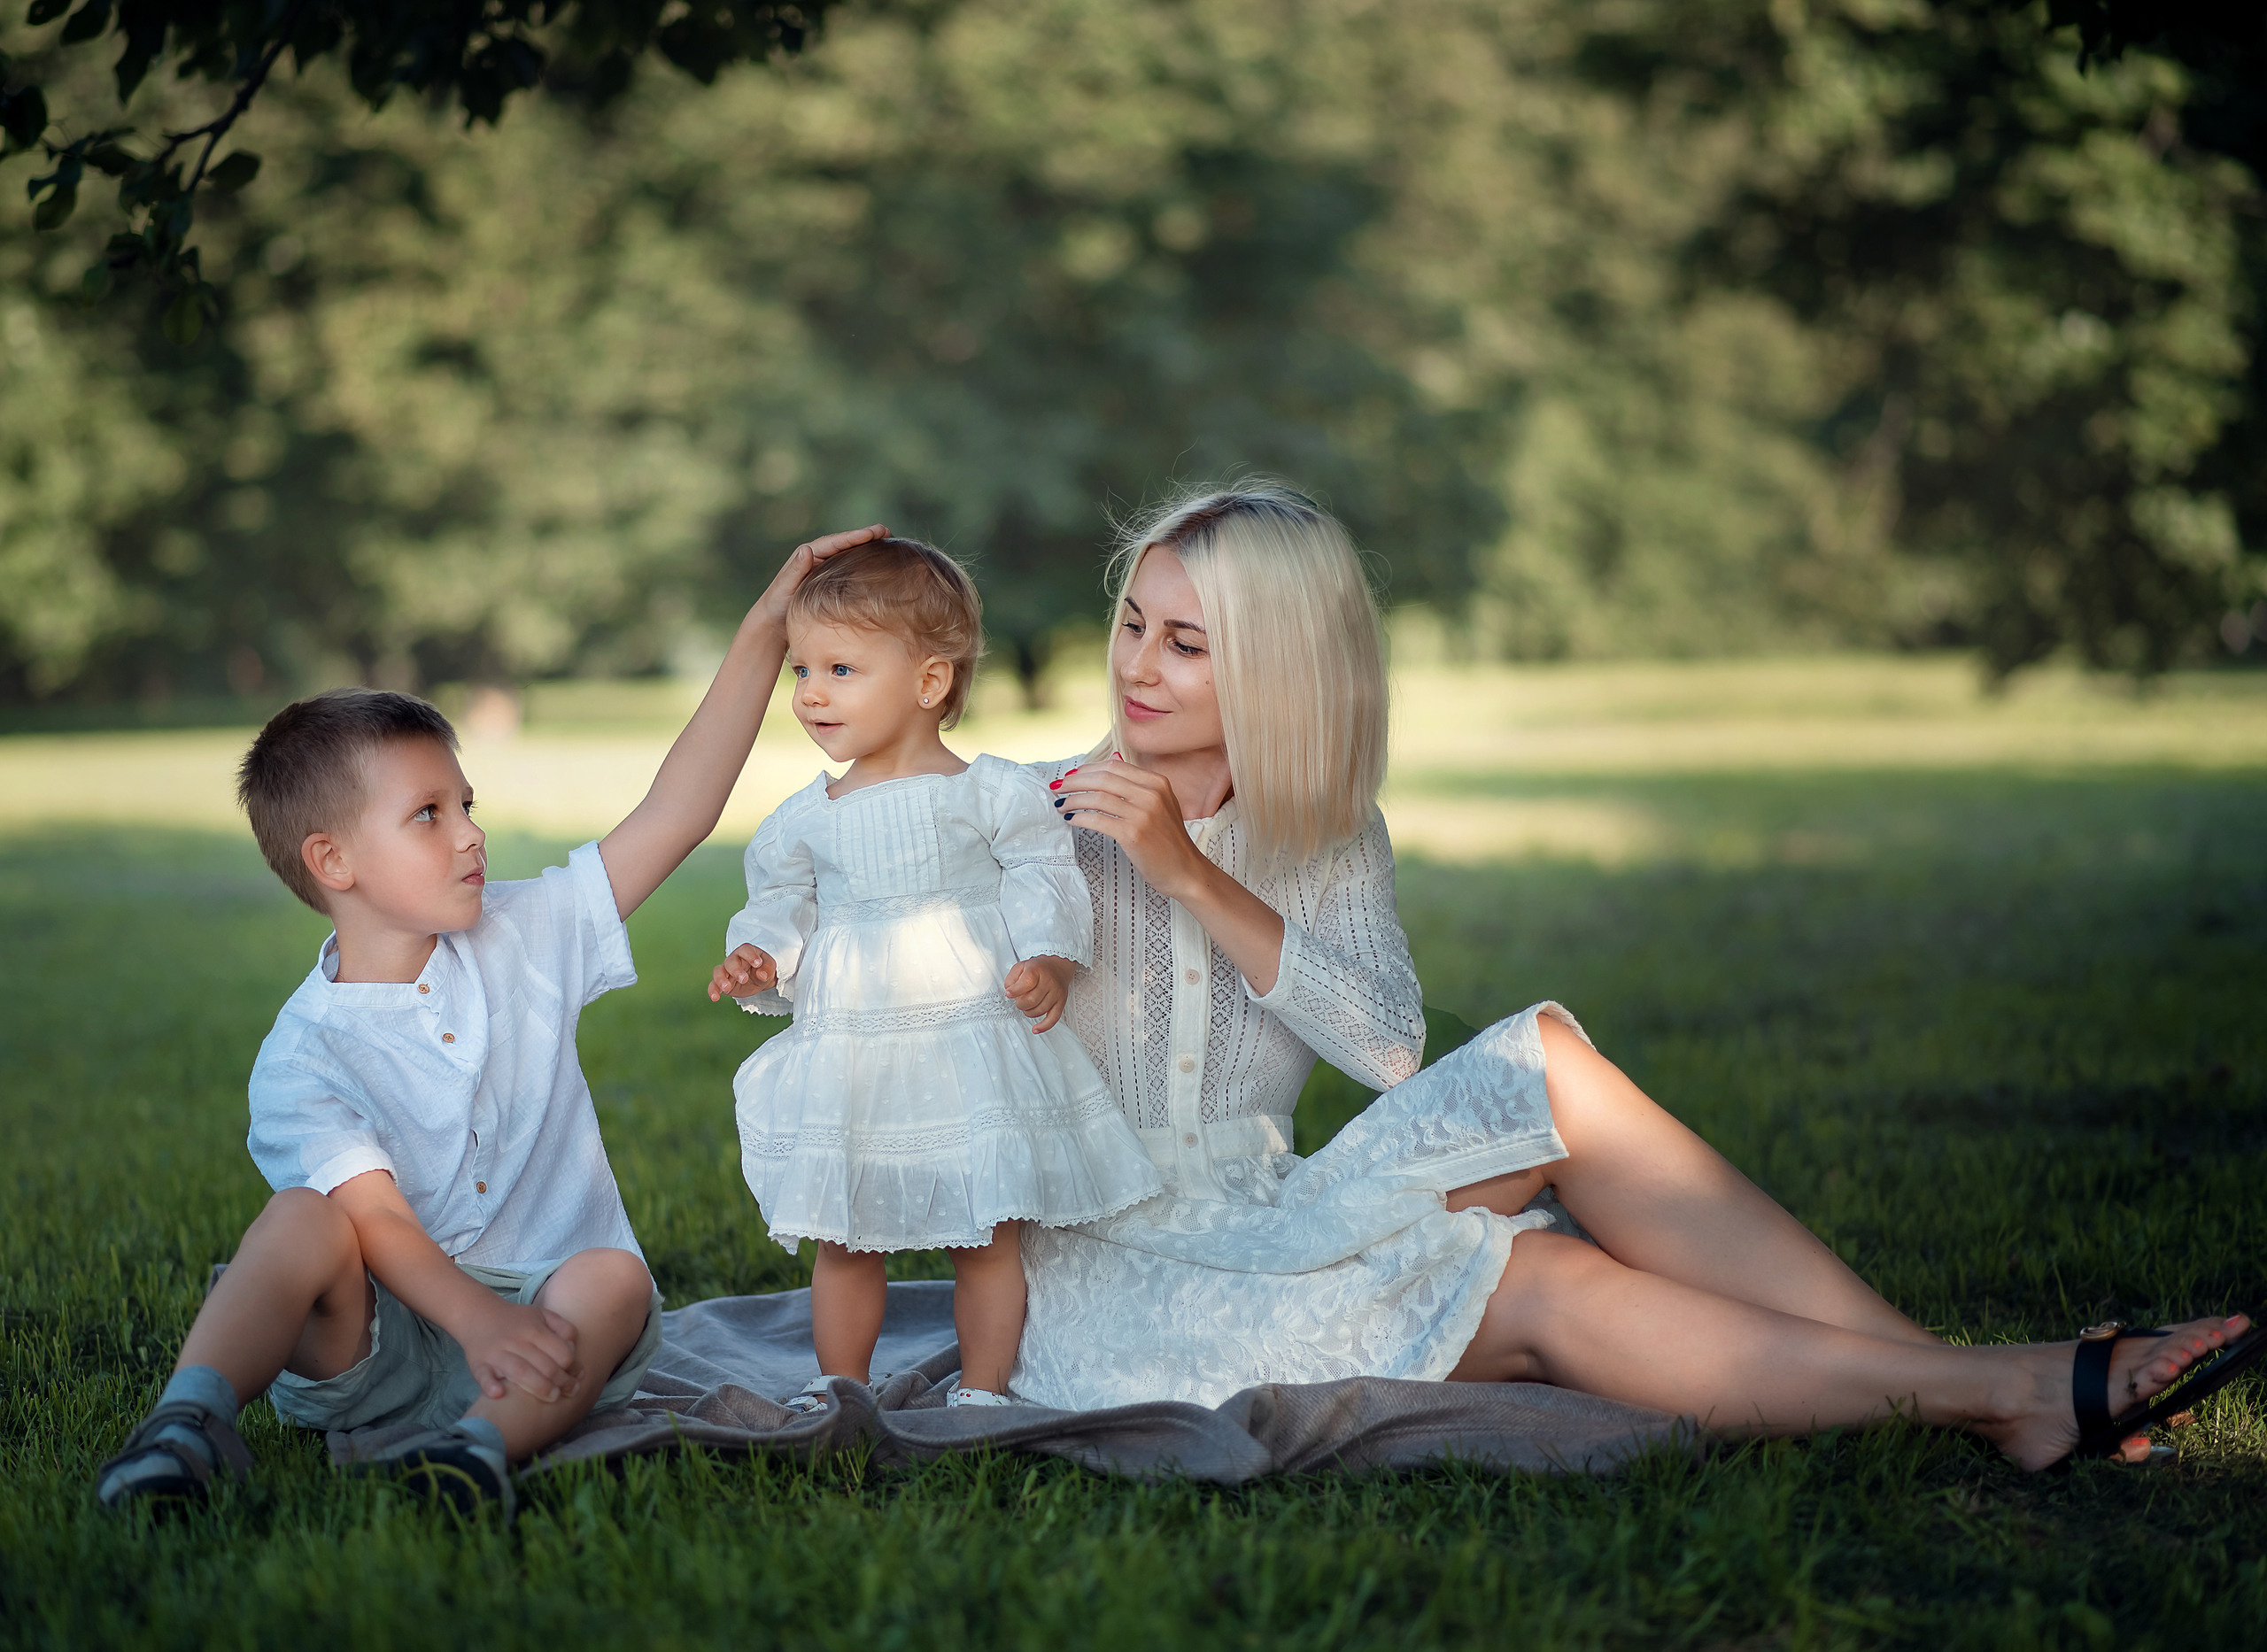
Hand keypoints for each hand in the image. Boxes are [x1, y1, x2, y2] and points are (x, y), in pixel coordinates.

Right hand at [460, 1297, 583, 1403]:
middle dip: (561, 1382)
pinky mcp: (478, 1364)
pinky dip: (490, 1385)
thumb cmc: (517, 1321)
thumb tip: (572, 1348)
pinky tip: (499, 1393)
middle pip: (544, 1365)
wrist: (478, 1315)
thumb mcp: (543, 1315)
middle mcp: (516, 1341)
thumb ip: (563, 1328)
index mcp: (534, 1329)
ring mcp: (496, 1353)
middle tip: (570, 1392)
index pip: (560, 1351)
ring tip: (552, 1397)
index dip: (571, 1366)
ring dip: (538, 1387)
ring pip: (520, 1372)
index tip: (574, 1375)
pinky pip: (483, 1376)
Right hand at [709, 943, 776, 1001]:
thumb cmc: (764, 969)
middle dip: (736, 970)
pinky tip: (715, 998)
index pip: (745, 950)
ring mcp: (726, 971)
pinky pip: (713, 985)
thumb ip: (768, 968)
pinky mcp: (721, 983)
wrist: (759, 979)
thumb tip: (762, 974)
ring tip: (726, 988)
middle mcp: (734, 960)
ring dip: (721, 979)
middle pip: (730, 961)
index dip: (750, 955)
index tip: (757, 963)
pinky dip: (712, 991)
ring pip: (718, 971)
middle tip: (744, 979)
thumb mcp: (770, 967)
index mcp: (746, 952)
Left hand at [749, 525, 890, 630]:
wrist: (774, 621)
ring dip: (867, 546)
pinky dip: (862, 560)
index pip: (835, 542)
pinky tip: (876, 561)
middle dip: (865, 536)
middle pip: (845, 543)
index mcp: (807, 554)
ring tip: (887, 540)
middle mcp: (817, 557)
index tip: (874, 532)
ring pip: (848, 552)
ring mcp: (824, 567)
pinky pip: (848, 565)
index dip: (855, 536)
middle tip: (886, 530)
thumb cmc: (777, 604)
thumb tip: (806, 549)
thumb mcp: (785, 587)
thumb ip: (795, 570)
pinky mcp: (829, 579)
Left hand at [1003, 954, 1074, 1032]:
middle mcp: (1049, 982)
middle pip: (1031, 1000)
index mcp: (1037, 970)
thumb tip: (1009, 992)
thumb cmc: (1039, 968)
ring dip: (1028, 1012)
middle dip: (1020, 1003)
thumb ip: (1011, 978)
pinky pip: (1054, 1018)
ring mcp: (1056, 993)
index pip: (1025, 984)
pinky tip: (1036, 1029)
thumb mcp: (1021, 966)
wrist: (1059, 966)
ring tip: (1026, 1006)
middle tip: (1019, 1000)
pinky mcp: (1061, 1003)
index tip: (1009, 993)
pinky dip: (1044, 1026)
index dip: (1014, 991)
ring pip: (1039, 1010)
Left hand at [1050, 757, 1210, 900]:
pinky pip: (1097, 819)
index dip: (1087, 770)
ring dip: (1073, 800)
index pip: (1114, 767)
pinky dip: (1079, 818)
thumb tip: (1113, 759)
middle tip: (1058, 788)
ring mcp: (1143, 813)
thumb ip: (1137, 783)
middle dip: (1074, 782)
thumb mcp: (1160, 803)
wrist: (1186, 871)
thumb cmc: (1169, 841)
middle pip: (1102, 779)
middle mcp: (1151, 794)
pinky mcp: (1133, 834)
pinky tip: (1071, 820)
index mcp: (1158, 782)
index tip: (1071, 777)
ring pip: (1097, 798)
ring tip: (1061, 805)